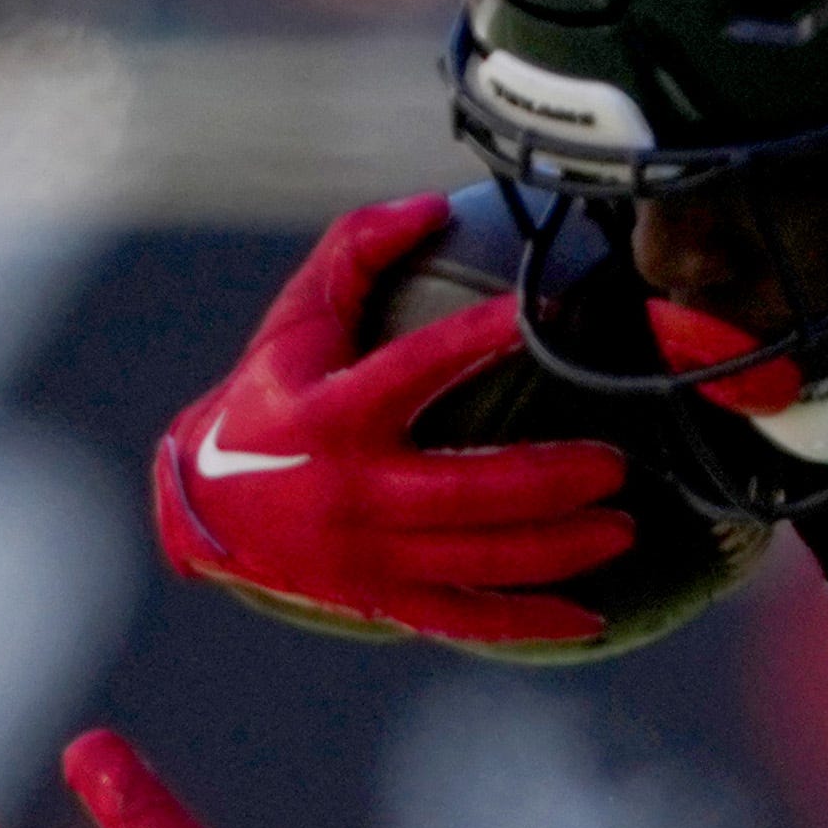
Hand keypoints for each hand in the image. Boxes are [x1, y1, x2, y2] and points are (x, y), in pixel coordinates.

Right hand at [149, 195, 646, 652]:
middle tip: (616, 463)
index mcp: (333, 414)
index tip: (543, 315)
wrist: (204, 506)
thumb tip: (432, 205)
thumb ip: (355, 251)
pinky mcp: (380, 599)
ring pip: (482, 559)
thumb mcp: (295, 320)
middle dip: (554, 480)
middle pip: (473, 490)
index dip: (480, 339)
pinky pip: (465, 619)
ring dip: (561, 547)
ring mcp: (370, 554)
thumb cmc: (265, 397)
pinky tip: (586, 619)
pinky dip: (528, 622)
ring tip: (623, 526)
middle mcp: (354, 491)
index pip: (416, 369)